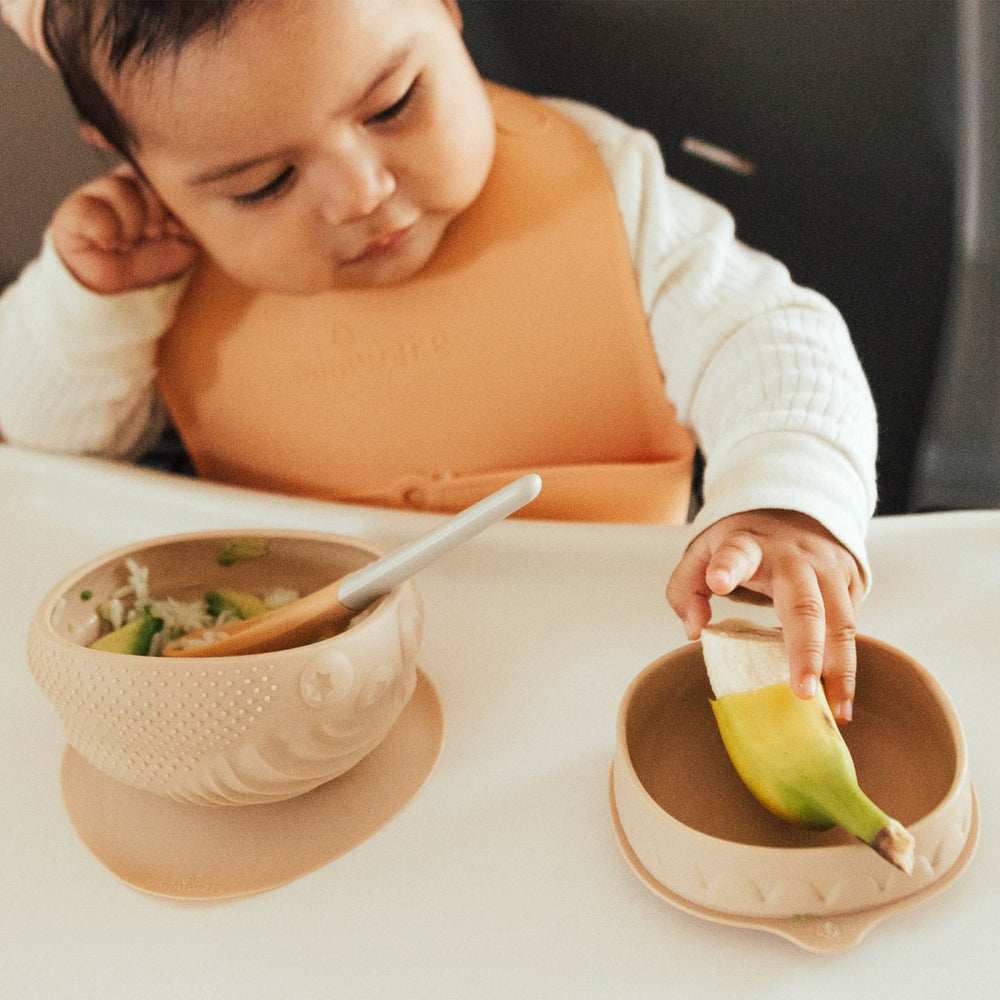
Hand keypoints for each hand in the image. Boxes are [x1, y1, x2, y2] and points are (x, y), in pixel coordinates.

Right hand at [50, 164, 198, 293]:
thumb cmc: (155, 258)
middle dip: (155, 209)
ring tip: (130, 243)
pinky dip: (105, 231)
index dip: (174, 196)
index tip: (177, 225)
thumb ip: (194, 217)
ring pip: (118, 189)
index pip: (166, 171)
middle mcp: (126, 180)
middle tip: (155, 232)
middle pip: (143, 174)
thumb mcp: (186, 239)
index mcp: (154, 182)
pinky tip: (109, 244)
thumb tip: (195, 205)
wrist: (122, 289)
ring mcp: (98, 192)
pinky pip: (90, 209)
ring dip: (132, 223)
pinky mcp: (73, 211)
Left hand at [666, 509, 863, 722]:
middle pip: (805, 604)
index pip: (736, 553)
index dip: (727, 567)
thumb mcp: (703, 554)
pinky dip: (847, 665)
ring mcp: (828, 569)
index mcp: (748, 546)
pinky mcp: (851, 582)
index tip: (717, 582)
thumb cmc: (742, 545)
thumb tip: (694, 630)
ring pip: (841, 622)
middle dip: (805, 649)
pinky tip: (840, 698)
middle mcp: (794, 557)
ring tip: (835, 711)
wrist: (795, 511)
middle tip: (802, 692)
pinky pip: (851, 628)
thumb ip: (686, 589)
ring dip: (839, 669)